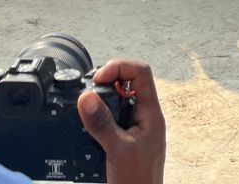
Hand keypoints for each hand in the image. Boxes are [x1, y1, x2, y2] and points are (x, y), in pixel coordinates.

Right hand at [78, 59, 164, 183]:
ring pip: (118, 100)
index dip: (119, 67)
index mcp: (151, 113)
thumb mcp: (118, 149)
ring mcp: (135, 128)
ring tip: (87, 107)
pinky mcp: (124, 140)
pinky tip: (88, 125)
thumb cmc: (138, 182)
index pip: (141, 72)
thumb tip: (86, 96)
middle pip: (128, 82)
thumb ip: (102, 123)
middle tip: (88, 93)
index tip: (98, 78)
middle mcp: (145, 117)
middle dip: (106, 82)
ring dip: (101, 100)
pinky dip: (98, 116)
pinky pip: (111, 118)